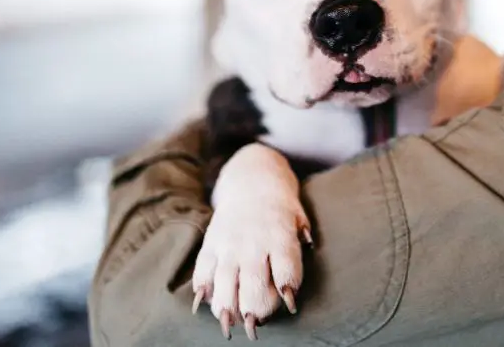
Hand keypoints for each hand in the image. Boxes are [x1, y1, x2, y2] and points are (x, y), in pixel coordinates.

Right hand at [191, 143, 311, 340]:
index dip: (287, 288)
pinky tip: (204, 304)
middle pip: (253, 281)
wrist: (252, 179)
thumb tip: (297, 276)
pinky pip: (202, 269)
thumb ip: (300, 246)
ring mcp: (229, 243)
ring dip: (226, 305)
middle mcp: (253, 241)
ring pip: (224, 280)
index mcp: (280, 236)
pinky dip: (202, 289)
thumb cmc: (282, 209)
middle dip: (254, 306)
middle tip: (255, 323)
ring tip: (229, 323)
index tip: (288, 302)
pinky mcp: (211, 243)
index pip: (285, 267)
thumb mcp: (299, 220)